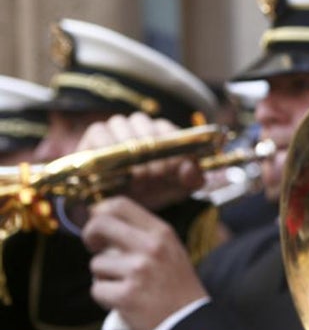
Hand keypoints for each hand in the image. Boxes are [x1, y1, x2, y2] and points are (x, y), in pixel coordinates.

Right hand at [76, 113, 204, 209]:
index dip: (170, 149)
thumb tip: (191, 166)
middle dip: (149, 152)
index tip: (171, 171)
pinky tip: (114, 167)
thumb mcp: (179, 188)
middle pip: (144, 125)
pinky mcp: (95, 135)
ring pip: (121, 124)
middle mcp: (141, 125)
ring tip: (135, 176)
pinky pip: (99, 131)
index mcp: (164, 132)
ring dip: (128, 150)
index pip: (167, 130)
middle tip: (153, 177)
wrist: (123, 204)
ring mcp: (118, 128)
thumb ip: (192, 177)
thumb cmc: (155, 190)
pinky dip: (106, 148)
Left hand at [84, 196, 207, 329]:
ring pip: (96, 264)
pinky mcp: (127, 295)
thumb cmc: (176, 285)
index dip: (99, 213)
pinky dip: (106, 298)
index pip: (119, 205)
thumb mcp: (170, 249)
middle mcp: (151, 247)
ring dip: (104, 276)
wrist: (190, 321)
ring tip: (126, 286)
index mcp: (162, 232)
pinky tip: (124, 301)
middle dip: (89, 235)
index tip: (98, 225)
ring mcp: (138, 271)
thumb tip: (98, 218)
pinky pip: (97, 290)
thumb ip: (141, 234)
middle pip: (100, 225)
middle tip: (94, 247)